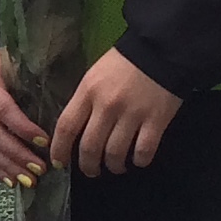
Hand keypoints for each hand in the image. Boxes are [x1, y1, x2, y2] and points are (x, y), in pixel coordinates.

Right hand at [0, 49, 47, 185]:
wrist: (2, 60)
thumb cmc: (26, 59)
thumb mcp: (34, 59)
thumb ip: (46, 73)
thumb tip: (73, 96)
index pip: (2, 107)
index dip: (22, 127)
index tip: (46, 141)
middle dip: (16, 153)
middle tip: (40, 168)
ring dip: (9, 165)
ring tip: (31, 180)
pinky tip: (12, 181)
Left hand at [55, 46, 182, 175]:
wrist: (161, 49)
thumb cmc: (124, 63)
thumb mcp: (95, 76)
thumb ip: (85, 101)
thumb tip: (75, 129)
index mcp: (88, 92)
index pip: (66, 127)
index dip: (60, 149)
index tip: (59, 162)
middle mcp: (107, 106)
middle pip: (90, 147)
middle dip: (88, 166)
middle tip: (91, 171)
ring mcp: (132, 114)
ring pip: (115, 153)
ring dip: (114, 166)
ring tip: (116, 167)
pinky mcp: (157, 120)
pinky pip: (144, 150)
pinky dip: (139, 160)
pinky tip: (138, 160)